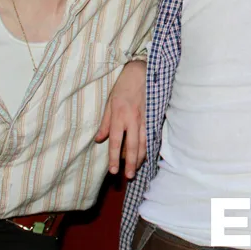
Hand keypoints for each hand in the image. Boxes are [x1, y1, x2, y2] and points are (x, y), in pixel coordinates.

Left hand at [95, 60, 146, 177]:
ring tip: (136, 170)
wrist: (140, 73)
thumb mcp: (108, 103)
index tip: (113, 171)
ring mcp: (144, 119)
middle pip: (132, 146)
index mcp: (119, 116)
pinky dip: (148, 148)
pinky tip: (146, 156)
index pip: (115, 142)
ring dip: (140, 158)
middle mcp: (132, 120)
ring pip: (143, 143)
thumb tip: (99, 139)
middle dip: (130, 163)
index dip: (113, 158)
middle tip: (128, 176)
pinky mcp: (152, 117)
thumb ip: (104, 122)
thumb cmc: (122, 87)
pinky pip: (150, 136)